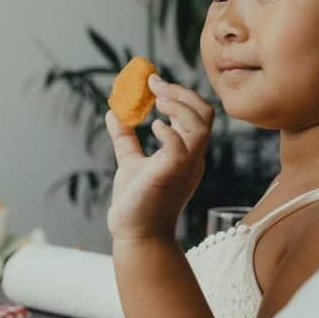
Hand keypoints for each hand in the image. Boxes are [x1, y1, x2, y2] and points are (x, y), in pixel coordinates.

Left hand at [106, 75, 213, 241]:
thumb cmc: (136, 203)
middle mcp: (192, 157)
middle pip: (205, 113)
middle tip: (154, 85)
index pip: (198, 113)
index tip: (153, 82)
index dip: (178, 93)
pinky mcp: (170, 175)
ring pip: (200, 126)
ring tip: (156, 101)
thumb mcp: (131, 163)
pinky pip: (180, 147)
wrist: (134, 235)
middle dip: (181, 92)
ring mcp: (185, 166)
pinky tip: (151, 126)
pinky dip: (167, 131)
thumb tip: (113, 112)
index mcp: (187, 153)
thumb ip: (126, 139)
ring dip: (178, 106)